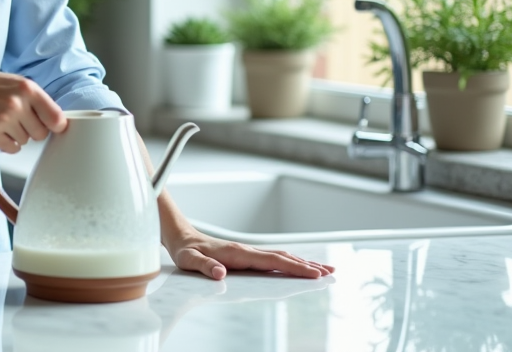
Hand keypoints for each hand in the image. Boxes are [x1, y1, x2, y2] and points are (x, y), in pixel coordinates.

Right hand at [0, 67, 66, 152]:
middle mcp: (17, 103)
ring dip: (16, 136)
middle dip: (32, 131)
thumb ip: (34, 98)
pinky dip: (6, 144)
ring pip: (25, 142)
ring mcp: (3, 119)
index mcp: (27, 88)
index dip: (56, 125)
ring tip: (2, 120)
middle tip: (18, 121)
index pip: (56, 117)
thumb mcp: (13, 82)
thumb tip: (57, 122)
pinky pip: (11, 149)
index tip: (53, 127)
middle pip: (41, 134)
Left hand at [165, 228, 334, 279]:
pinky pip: (273, 258)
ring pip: (281, 256)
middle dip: (306, 265)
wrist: (182, 237)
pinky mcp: (247, 254)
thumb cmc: (186, 251)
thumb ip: (204, 267)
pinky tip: (298, 265)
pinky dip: (290, 261)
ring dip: (303, 262)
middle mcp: (246, 250)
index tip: (313, 273)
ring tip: (324, 269)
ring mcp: (248, 251)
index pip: (271, 261)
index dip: (293, 267)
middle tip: (329, 273)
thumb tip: (221, 273)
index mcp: (237, 253)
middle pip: (282, 257)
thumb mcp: (189, 261)